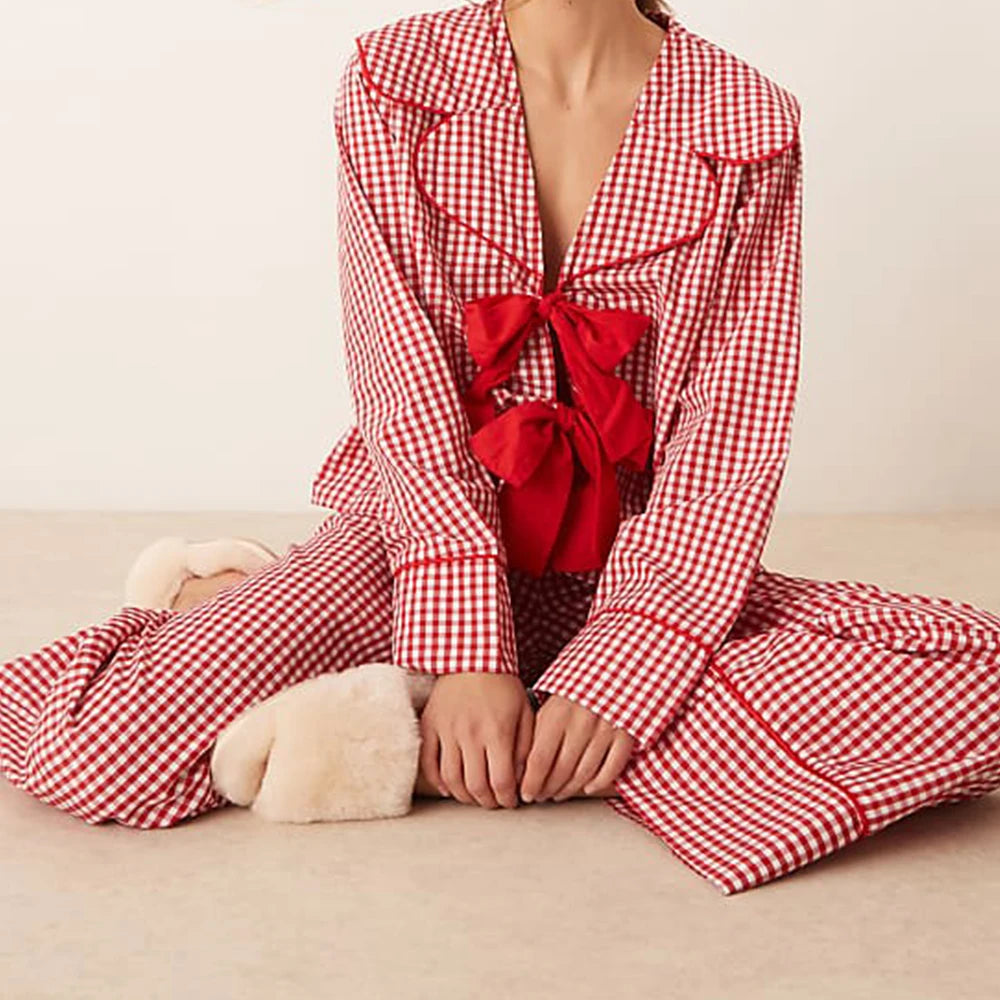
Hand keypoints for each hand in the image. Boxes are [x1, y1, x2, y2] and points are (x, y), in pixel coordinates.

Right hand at [418, 673, 533, 808]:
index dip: (507, 799)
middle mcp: (470, 734)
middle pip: (476, 786)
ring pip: (451, 779)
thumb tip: (522, 780)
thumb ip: (525, 748)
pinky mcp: (430, 725)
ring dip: (464, 796)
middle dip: (487, 802)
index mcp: (497, 731)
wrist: (471, 657)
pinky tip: (450, 787)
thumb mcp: (524, 713)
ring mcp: (446, 730)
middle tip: (494, 802)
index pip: (501, 781)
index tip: (511, 801)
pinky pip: (429, 763)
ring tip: (474, 796)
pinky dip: (438, 781)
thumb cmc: (502, 685)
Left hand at [519, 694, 634, 802]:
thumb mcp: (551, 703)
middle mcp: (581, 722)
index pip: (539, 760)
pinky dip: (599, 782)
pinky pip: (611, 769)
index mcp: (557, 714)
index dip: (531, 783)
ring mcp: (605, 729)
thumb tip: (522, 766)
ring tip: (559, 793)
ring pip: (585, 774)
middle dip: (548, 789)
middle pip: (561, 771)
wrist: (612, 668)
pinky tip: (587, 787)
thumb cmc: (576, 690)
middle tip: (541, 795)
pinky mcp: (626, 735)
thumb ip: (538, 731)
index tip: (526, 793)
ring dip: (570, 789)